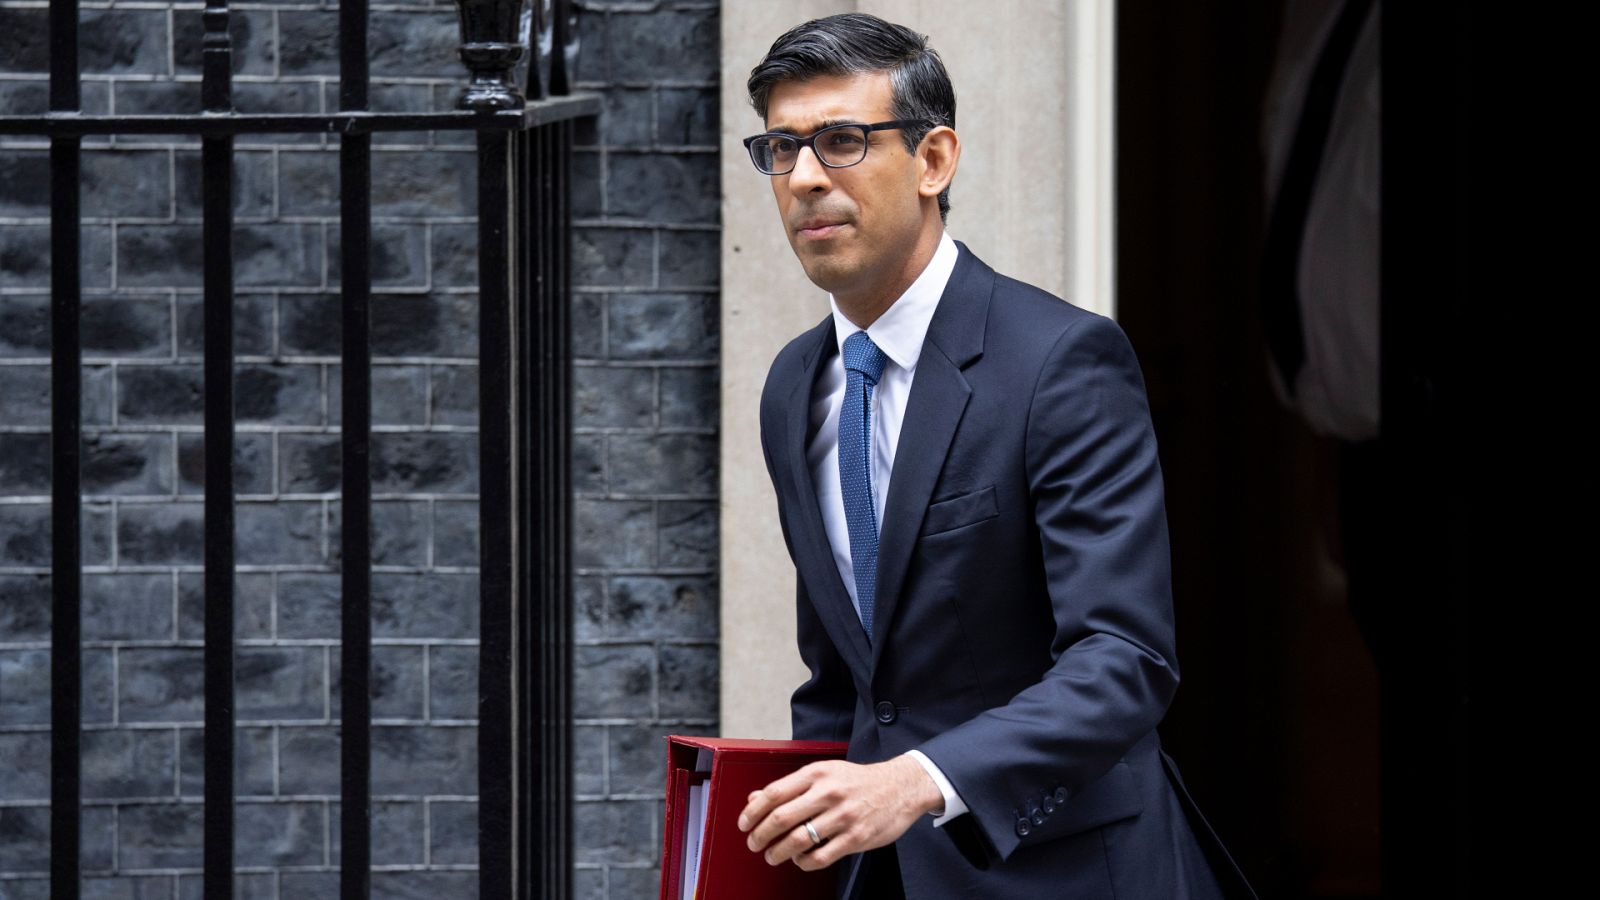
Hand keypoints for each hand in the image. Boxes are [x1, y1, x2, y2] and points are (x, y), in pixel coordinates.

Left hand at [736, 754, 943, 869]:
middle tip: (754, 844)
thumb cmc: (857, 781)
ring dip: (779, 852)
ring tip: (773, 856)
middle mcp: (829, 792)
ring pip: (799, 840)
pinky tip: (800, 860)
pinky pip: (821, 857)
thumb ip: (790, 786)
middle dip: (760, 835)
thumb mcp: (824, 773)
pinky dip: (803, 862)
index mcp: (817, 773)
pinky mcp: (856, 838)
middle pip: (781, 818)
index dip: (753, 812)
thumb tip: (755, 798)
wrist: (900, 787)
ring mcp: (843, 816)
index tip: (744, 824)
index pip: (774, 793)